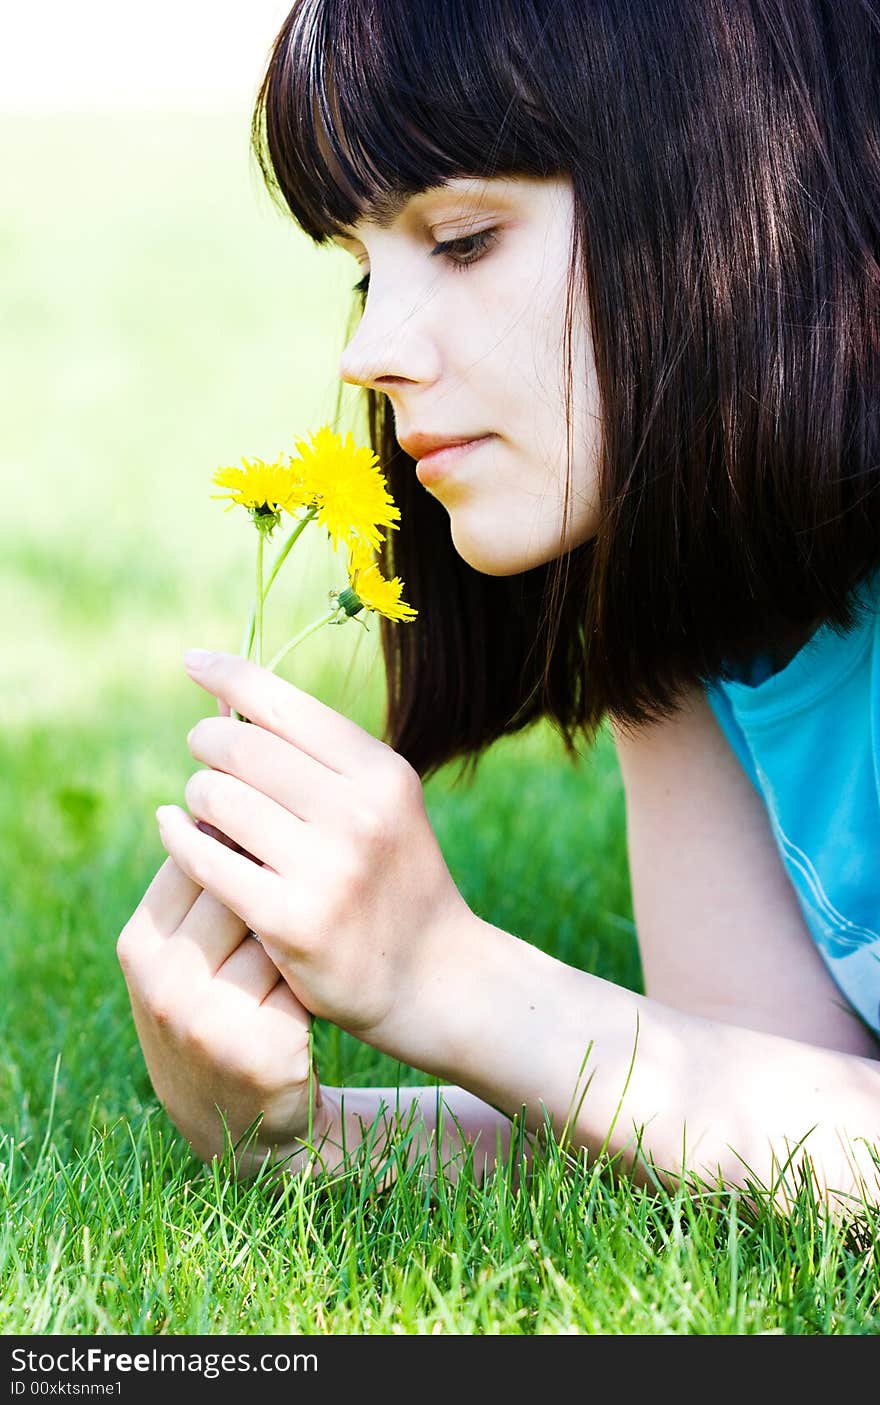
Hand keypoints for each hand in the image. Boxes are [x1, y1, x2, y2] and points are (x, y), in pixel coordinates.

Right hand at [117, 855, 325, 1176]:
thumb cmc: (218, 1009)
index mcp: (139, 944)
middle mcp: (163, 984)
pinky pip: (307, 977)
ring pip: (277, 931)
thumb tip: (241, 782)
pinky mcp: (261, 1051)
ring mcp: (209, 1023)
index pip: (197, 853)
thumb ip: (201, 881)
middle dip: (277, 883)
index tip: (278, 844)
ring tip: (310, 937)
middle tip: (301, 893)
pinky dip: (320, 973)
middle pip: (238, 887)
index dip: (246, 845)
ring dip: (302, 927)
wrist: (241, 1122)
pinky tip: (322, 983)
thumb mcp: (185, 952)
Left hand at [154, 649, 469, 1061]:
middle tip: (201, 751)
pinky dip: (178, 838)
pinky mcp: (291, 921)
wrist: (434, 975)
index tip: (193, 661)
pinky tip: (173, 830)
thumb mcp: (381, 802)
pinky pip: (206, 859)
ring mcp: (327, 869)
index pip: (286, 706)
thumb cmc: (392, 876)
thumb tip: (230, 699)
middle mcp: (360, 814)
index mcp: (382, 774)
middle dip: (208, 742)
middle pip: (242, 748)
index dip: (230, 675)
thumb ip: (319, 756)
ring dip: (198, 794)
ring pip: (218, 799)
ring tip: (205, 803)